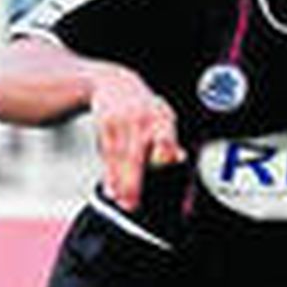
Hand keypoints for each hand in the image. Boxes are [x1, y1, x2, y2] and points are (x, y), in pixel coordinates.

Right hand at [90, 66, 184, 211]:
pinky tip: (110, 187)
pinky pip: (107, 154)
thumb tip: (182, 159)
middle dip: (134, 181)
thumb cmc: (145, 109)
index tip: (162, 175)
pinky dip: (108, 172)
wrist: (114, 82)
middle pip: (137, 155)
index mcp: (163, 119)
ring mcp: (121, 121)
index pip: (165, 141)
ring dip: (119, 182)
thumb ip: (171, 142)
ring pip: (120, 157)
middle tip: (132, 204)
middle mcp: (142, 119)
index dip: (165, 157)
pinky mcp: (105, 124)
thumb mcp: (163, 119)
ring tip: (121, 201)